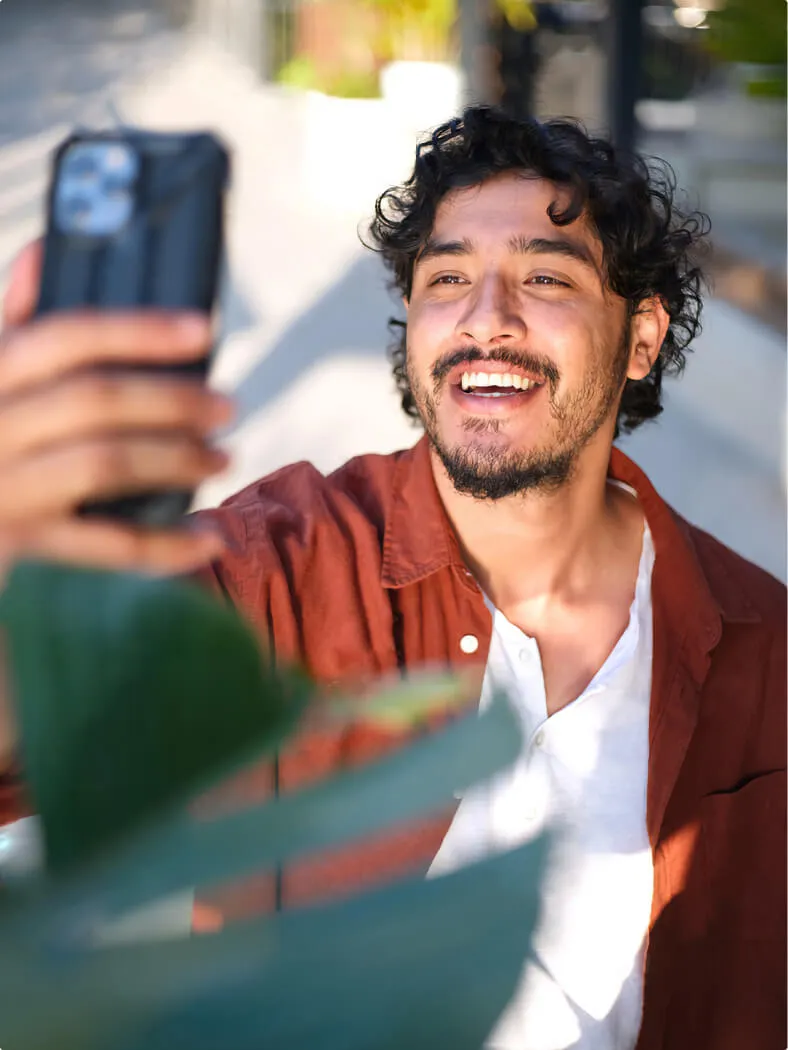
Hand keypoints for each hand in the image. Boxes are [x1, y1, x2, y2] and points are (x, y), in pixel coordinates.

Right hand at [0, 239, 233, 581]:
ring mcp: (2, 486)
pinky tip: (206, 539)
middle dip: (172, 399)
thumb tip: (42, 249)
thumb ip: (13, 321)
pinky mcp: (18, 542)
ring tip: (222, 459)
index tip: (204, 329)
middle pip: (95, 400)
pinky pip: (104, 544)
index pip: (65, 336)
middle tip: (228, 407)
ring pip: (103, 463)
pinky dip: (163, 544)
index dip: (139, 330)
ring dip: (176, 460)